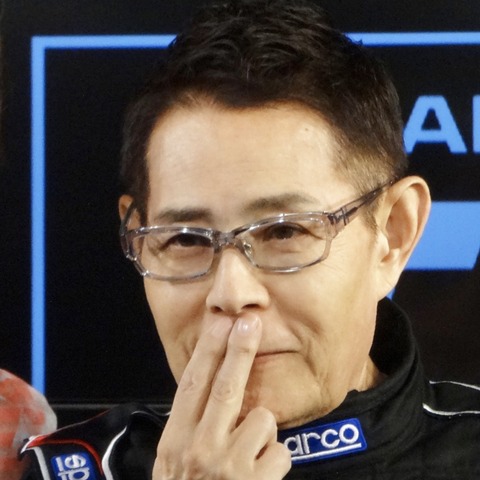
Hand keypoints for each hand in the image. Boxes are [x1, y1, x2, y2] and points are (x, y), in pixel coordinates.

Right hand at [152, 314, 291, 478]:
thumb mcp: (173, 465)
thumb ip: (190, 430)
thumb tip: (211, 393)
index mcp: (175, 441)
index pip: (192, 385)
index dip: (208, 350)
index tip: (221, 323)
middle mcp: (199, 449)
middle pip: (225, 388)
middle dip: (239, 350)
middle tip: (250, 322)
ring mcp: (227, 467)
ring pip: (262, 420)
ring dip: (262, 433)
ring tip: (248, 457)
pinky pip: (279, 451)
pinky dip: (274, 461)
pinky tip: (259, 478)